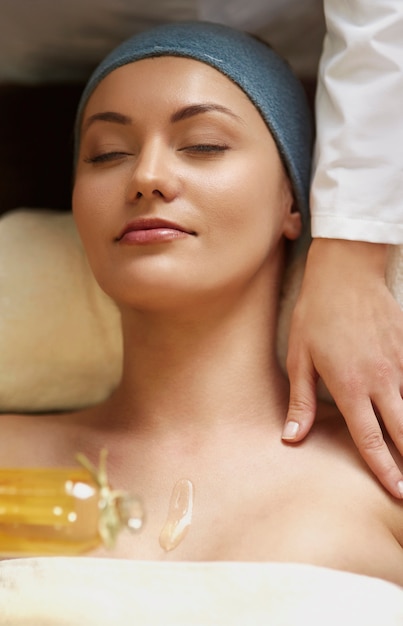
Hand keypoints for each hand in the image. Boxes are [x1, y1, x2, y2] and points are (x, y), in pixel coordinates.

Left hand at [283, 238, 402, 497]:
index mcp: (350, 386)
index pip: (370, 438)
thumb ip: (300, 401)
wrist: (346, 270)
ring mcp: (400, 363)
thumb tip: (291, 438)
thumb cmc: (317, 312)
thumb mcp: (300, 357)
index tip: (395, 491)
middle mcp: (381, 380)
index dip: (384, 469)